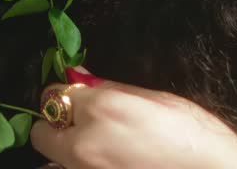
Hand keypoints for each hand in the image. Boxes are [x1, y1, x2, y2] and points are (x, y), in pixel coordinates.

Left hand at [30, 67, 236, 168]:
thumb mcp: (155, 99)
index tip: (79, 97)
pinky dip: (78, 168)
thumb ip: (110, 89)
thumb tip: (81, 77)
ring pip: (53, 161)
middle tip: (81, 123)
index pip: (56, 94)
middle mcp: (84, 143)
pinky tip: (105, 162)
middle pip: (41, 132)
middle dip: (56, 124)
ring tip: (97, 147)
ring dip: (65, 151)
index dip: (70, 95)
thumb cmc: (195, 134)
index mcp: (101, 109)